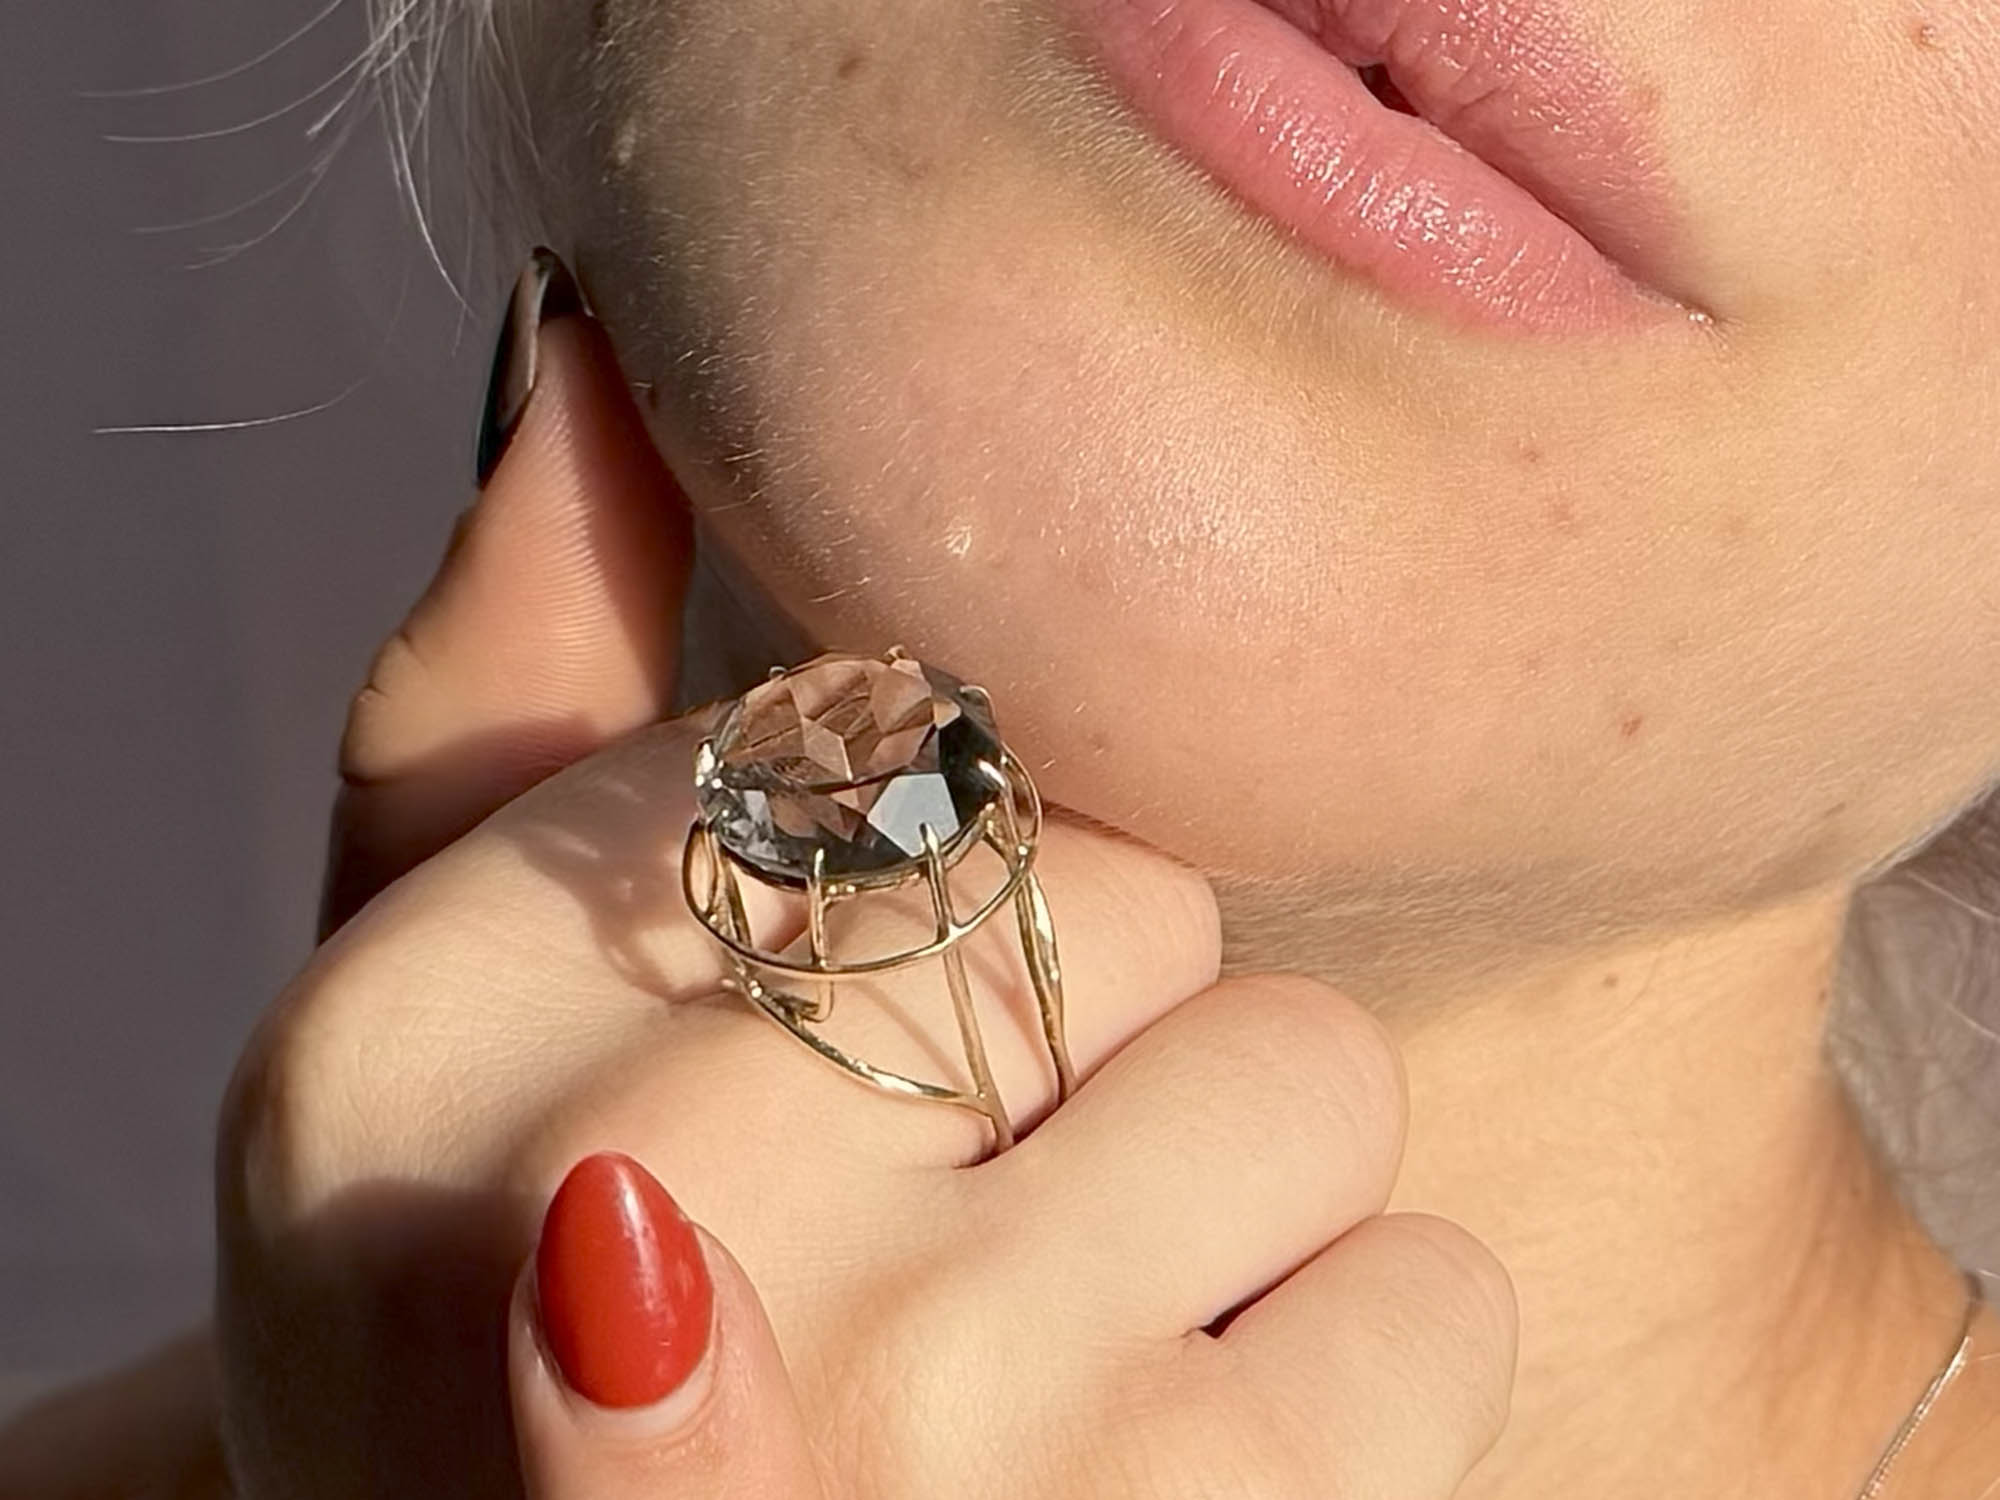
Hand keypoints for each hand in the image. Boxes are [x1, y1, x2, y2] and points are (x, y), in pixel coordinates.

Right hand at [215, 264, 1517, 1497]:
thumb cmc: (560, 1383)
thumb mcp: (446, 1084)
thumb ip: (507, 718)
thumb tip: (595, 354)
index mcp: (401, 1049)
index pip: (868, 754)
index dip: (920, 919)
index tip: (834, 1089)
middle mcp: (630, 1207)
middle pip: (1099, 889)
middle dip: (1079, 1056)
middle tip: (945, 1255)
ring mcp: (916, 1399)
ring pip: (1302, 1069)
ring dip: (1233, 1222)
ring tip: (1066, 1383)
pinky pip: (1439, 1297)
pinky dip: (1363, 1391)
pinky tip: (1178, 1489)